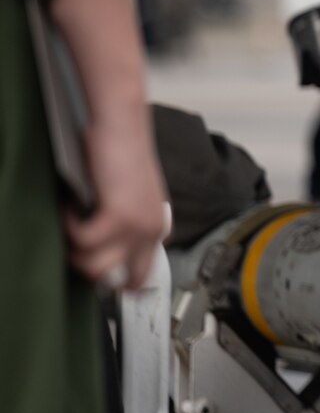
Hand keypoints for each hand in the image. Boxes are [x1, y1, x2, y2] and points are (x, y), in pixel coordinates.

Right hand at [63, 109, 168, 289]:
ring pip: (98, 267)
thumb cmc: (120, 155)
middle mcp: (153, 230)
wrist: (122, 127)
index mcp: (157, 227)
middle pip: (129, 281)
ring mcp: (139, 225)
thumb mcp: (127, 198)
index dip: (122, 285)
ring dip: (75, 251)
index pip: (145, 273)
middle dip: (95, 276)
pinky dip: (70, 227)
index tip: (101, 282)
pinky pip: (85, 241)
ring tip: (70, 226)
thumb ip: (121, 224)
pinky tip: (70, 208)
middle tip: (75, 251)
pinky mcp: (120, 215)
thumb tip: (97, 251)